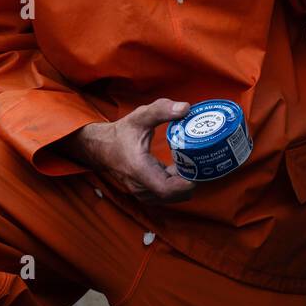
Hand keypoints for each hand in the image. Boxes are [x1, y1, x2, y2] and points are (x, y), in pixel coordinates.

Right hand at [60, 98, 194, 203]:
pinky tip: (184, 169)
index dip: (186, 185)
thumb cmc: (122, 132)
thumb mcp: (140, 116)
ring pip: (170, 197)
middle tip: (204, 164)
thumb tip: (186, 108)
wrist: (101, 147)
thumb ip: (162, 110)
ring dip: (184, 185)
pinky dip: (177, 185)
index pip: (166, 189)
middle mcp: (140, 186)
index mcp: (139, 169)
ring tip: (196, 165)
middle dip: (191, 182)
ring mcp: (142, 191)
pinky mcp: (145, 192)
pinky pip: (165, 194)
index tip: (200, 172)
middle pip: (172, 195)